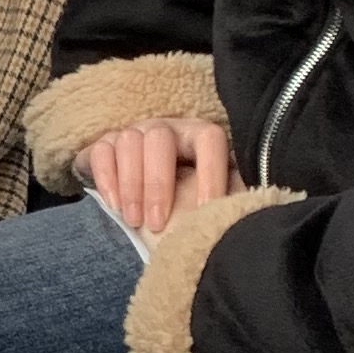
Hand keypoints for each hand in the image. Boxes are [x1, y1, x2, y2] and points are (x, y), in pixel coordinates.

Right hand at [79, 117, 240, 234]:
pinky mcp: (104, 144)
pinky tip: (114, 206)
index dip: (210, 171)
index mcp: (197, 135)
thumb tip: (252, 210)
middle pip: (160, 140)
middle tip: (157, 224)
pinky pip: (101, 152)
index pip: (209, 139)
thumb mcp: (213, 199)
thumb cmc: (186, 201)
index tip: (207, 209)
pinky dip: (106, 179)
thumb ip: (232, 199)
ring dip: (131, 186)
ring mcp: (133, 133)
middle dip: (158, 185)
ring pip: (129, 143)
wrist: (146, 199)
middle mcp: (165, 128)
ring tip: (135, 220)